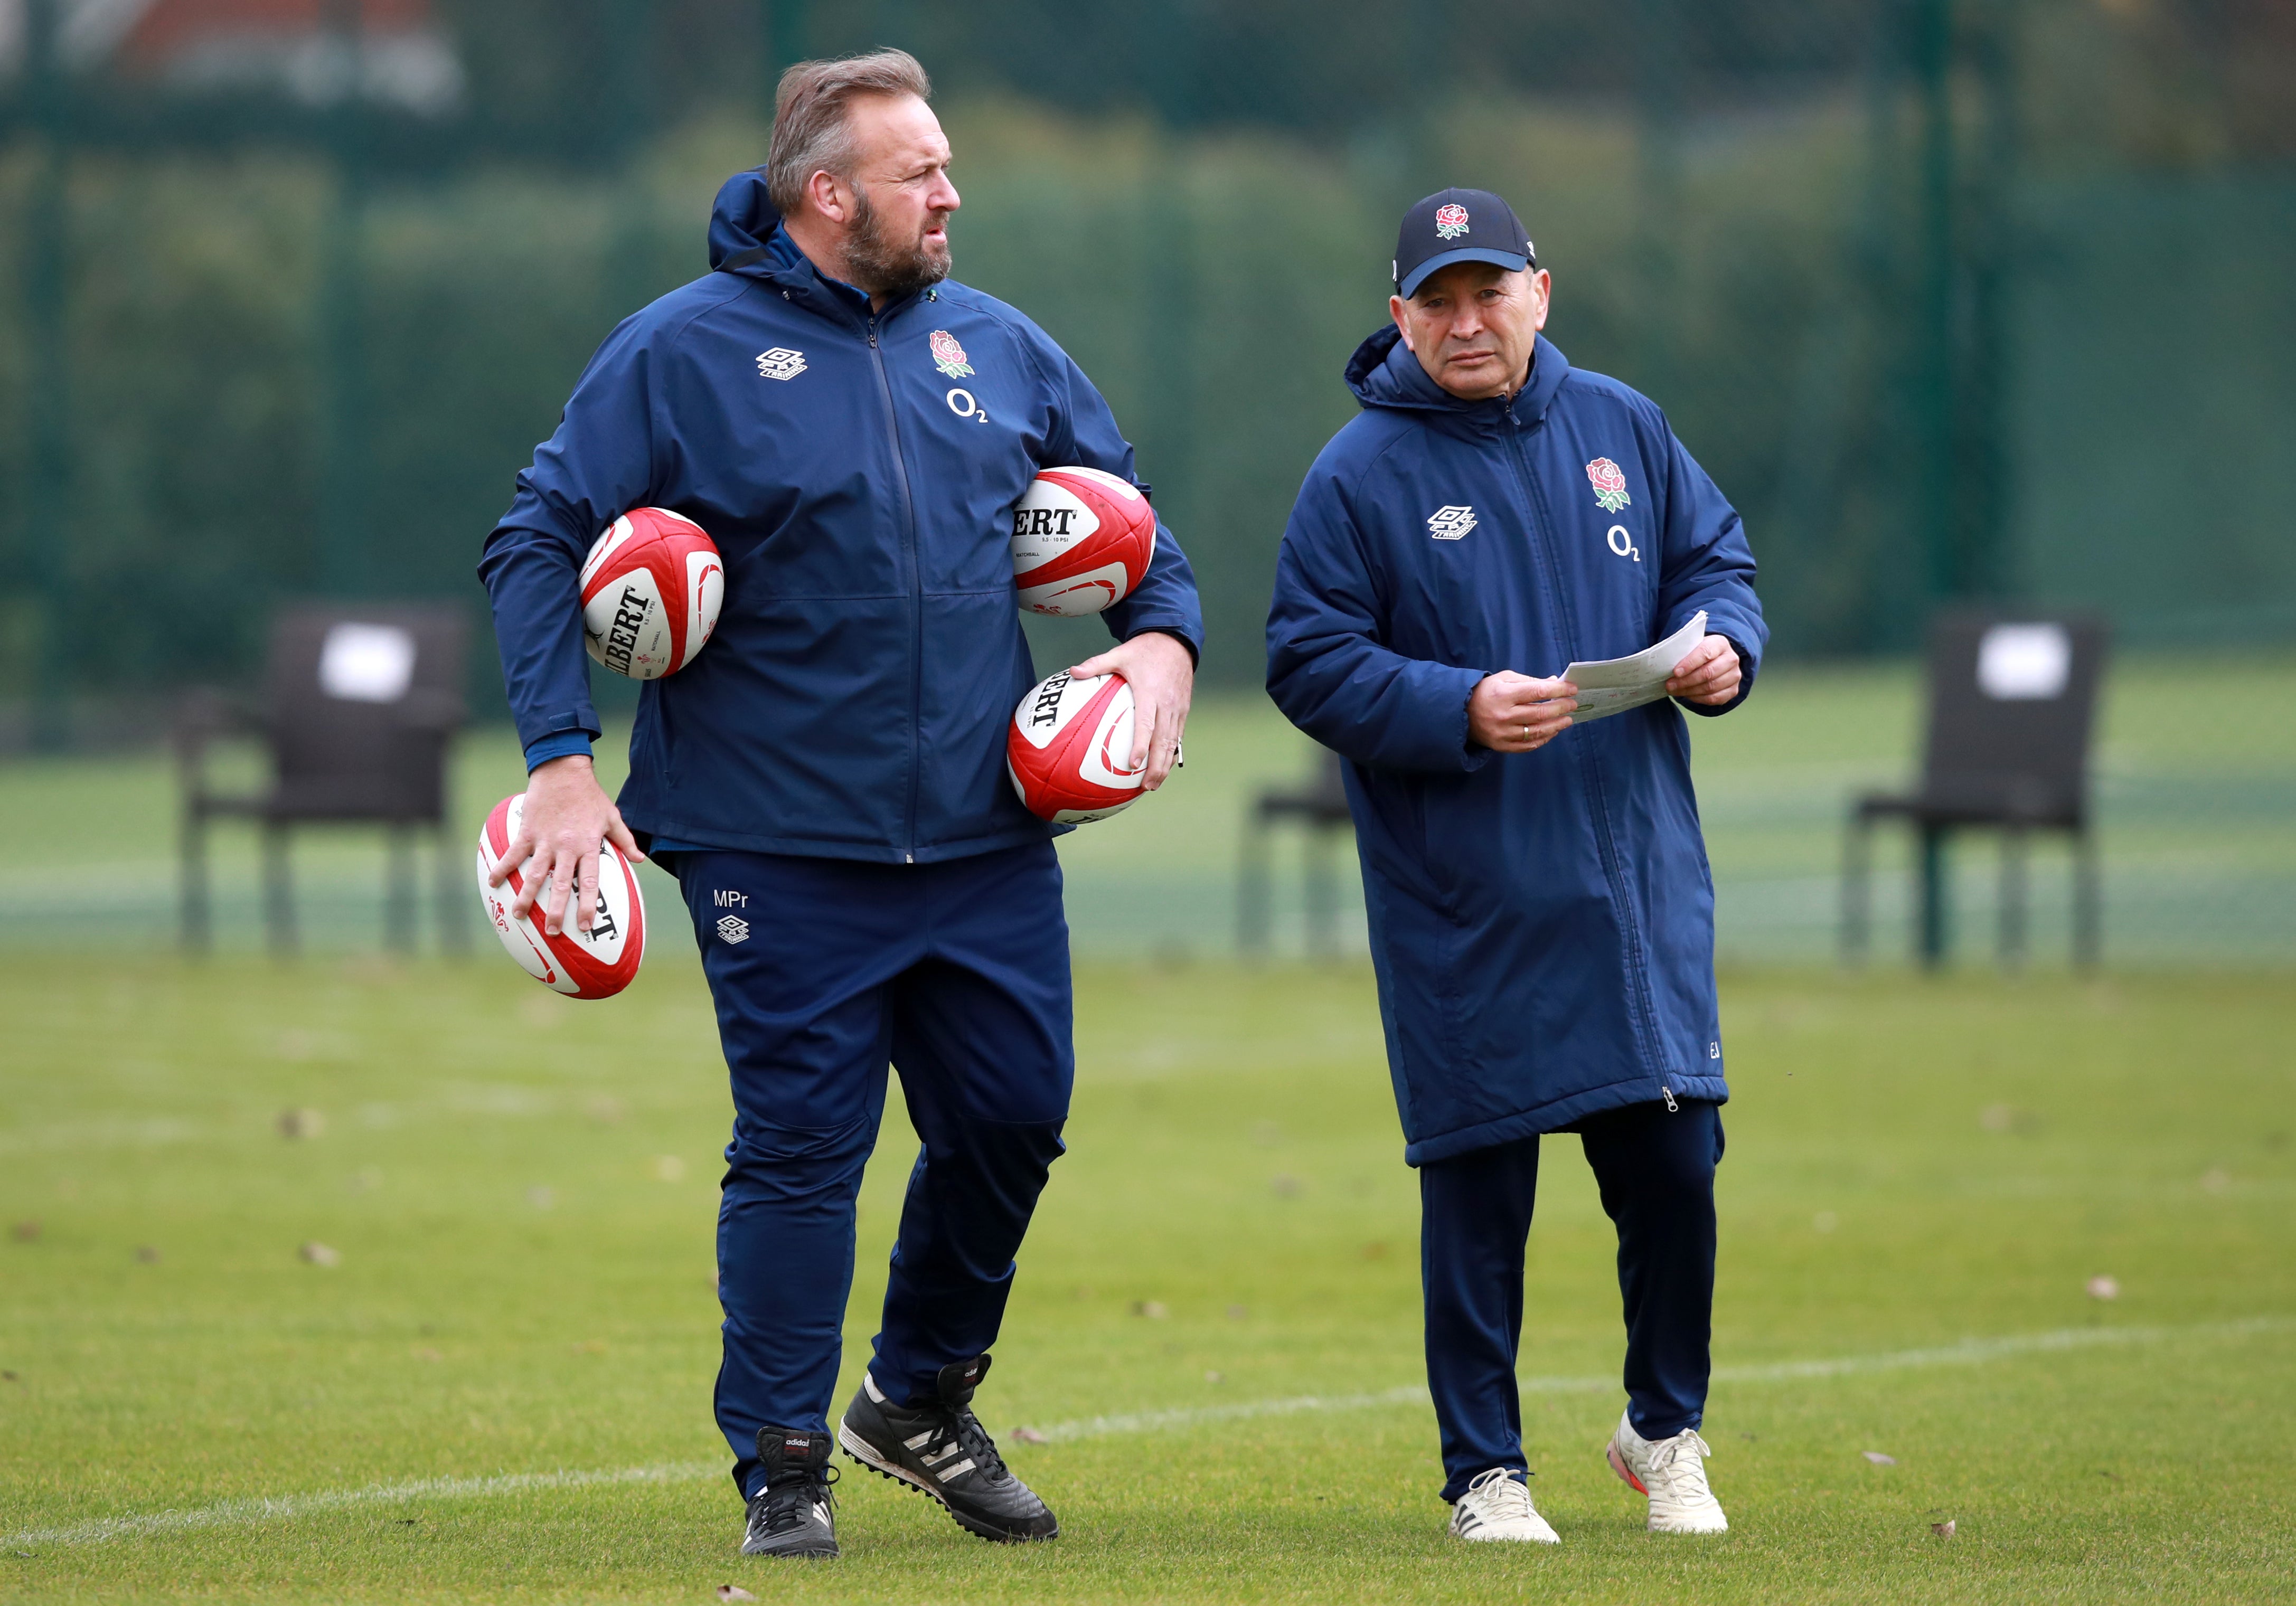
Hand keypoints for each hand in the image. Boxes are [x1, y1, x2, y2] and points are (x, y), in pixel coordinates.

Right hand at [487, 754, 644, 936]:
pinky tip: (494, 883)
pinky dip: (502, 868)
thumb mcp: (612, 816)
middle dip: (556, 910)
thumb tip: (641, 859)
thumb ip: (625, 841)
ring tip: (519, 915)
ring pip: (534, 874)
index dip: (588, 904)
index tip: (586, 925)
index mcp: (588, 846)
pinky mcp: (527, 831)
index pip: (590, 881)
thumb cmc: (590, 795)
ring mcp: (545, 840)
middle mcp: (566, 847)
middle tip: (553, 931)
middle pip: (561, 885)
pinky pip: (513, 854)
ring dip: (526, 896)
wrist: (563, 770)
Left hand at [1066, 631, 1193, 788]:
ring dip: (1165, 765)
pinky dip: (1172, 753)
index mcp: (1151, 692)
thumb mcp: (1119, 653)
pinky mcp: (1184, 710)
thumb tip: (1071, 672)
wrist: (1176, 640)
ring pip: (1174, 742)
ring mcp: (1178, 708)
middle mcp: (1168, 703)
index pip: (1147, 724)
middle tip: (1147, 786)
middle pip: (1164, 741)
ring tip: (1154, 785)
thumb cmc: (1144, 649)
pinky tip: (1163, 767)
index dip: (1141, 746)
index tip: (1133, 765)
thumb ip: (1096, 665)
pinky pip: (1178, 735)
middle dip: (1157, 766)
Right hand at [1468, 672, 1577, 752]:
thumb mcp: (1504, 678)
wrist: (1461, 713)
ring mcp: (1502, 733)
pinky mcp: (1502, 746)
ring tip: (1567, 720)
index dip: (1558, 690)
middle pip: (1540, 713)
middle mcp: (1503, 715)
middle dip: (1561, 708)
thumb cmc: (1486, 692)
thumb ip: (1530, 681)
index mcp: (1504, 694)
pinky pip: (1528, 745)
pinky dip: (1543, 739)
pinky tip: (1552, 732)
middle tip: (1573, 705)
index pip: (1538, 691)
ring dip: (1556, 726)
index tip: (1572, 689)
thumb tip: (1554, 683)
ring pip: (1537, 732)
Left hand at [1666, 635, 1741, 706]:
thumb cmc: (1698, 653)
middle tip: (1669, 685)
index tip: (1675, 672)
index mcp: (1720, 643)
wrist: (1716, 660)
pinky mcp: (1733, 690)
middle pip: (1708, 673)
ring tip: (1674, 690)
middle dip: (1686, 681)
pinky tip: (1687, 695)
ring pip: (1710, 687)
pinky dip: (1698, 698)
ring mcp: (1734, 675)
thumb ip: (1683, 652)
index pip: (1705, 653)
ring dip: (1689, 691)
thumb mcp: (1693, 646)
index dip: (1690, 664)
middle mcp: (1731, 659)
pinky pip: (1714, 698)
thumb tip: (1665, 665)